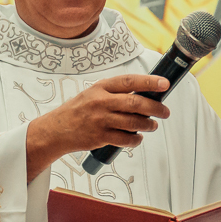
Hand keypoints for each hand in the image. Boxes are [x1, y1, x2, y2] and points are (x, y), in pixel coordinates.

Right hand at [26, 74, 170, 180]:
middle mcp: (100, 102)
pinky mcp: (100, 137)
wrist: (56, 130)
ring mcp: (100, 120)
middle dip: (155, 108)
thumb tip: (144, 95)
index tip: (164, 84)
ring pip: (133, 122)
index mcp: (100, 87)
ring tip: (152, 125)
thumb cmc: (78, 110)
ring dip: (148, 125)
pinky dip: (136, 139)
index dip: (149, 82)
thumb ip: (115, 93)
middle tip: (165, 112)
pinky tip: (137, 138)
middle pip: (135, 103)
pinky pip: (126, 139)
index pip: (129, 81)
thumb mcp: (93, 94)